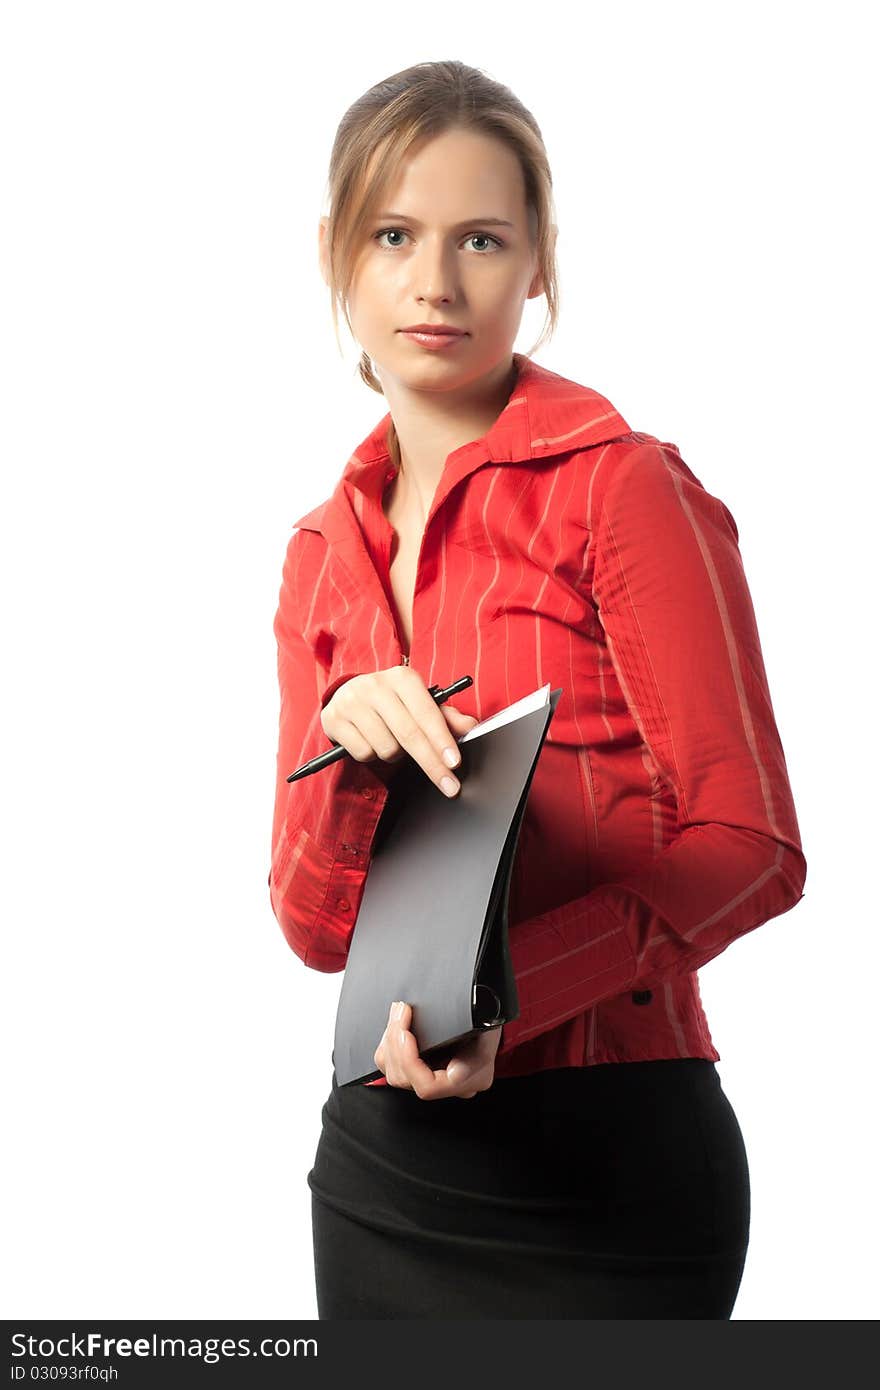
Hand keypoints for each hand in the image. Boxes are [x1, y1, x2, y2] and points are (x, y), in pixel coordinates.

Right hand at [321, 666, 479, 796]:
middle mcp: (376, 686)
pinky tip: (372, 741)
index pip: (427, 713)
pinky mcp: (334, 719)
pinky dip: (372, 755)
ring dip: (396, 755)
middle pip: (409, 735)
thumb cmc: (392, 703)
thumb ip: (446, 717)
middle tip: (449, 785)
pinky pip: (364, 753)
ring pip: (387, 748)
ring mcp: (352, 702)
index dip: (442, 741)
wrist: (348, 695)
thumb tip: (471, 727)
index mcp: (402, 677)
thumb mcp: (418, 703)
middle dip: (432, 764)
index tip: (454, 764)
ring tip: (393, 741)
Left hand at [374, 1001, 501, 1099]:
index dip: (409, 1061)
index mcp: (468, 1081)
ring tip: (397, 1013)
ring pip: (394, 1073)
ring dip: (389, 1042)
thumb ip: (477, 1057)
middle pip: (405, 1079)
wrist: (487, 1009)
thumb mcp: (489, 1030)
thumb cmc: (489, 1017)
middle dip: (395, 1043)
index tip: (405, 1032)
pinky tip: (395, 1027)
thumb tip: (454, 1075)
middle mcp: (449, 1085)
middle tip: (400, 1012)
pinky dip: (388, 1046)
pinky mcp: (420, 1067)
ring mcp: (433, 1077)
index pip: (427, 1086)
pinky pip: (392, 1065)